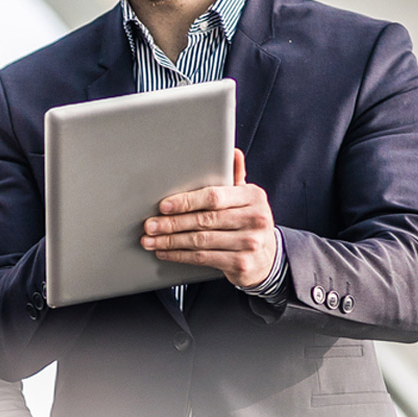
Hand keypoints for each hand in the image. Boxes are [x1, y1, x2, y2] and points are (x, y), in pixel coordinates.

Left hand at [142, 149, 277, 287]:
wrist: (267, 257)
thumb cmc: (248, 221)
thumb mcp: (245, 197)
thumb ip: (234, 176)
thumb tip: (232, 152)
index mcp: (253, 197)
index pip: (214, 197)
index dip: (185, 201)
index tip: (163, 206)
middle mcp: (255, 219)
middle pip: (204, 220)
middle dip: (171, 223)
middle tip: (149, 225)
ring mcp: (249, 243)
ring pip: (200, 241)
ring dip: (170, 241)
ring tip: (150, 240)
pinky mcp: (241, 264)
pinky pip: (203, 258)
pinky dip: (180, 255)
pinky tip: (165, 252)